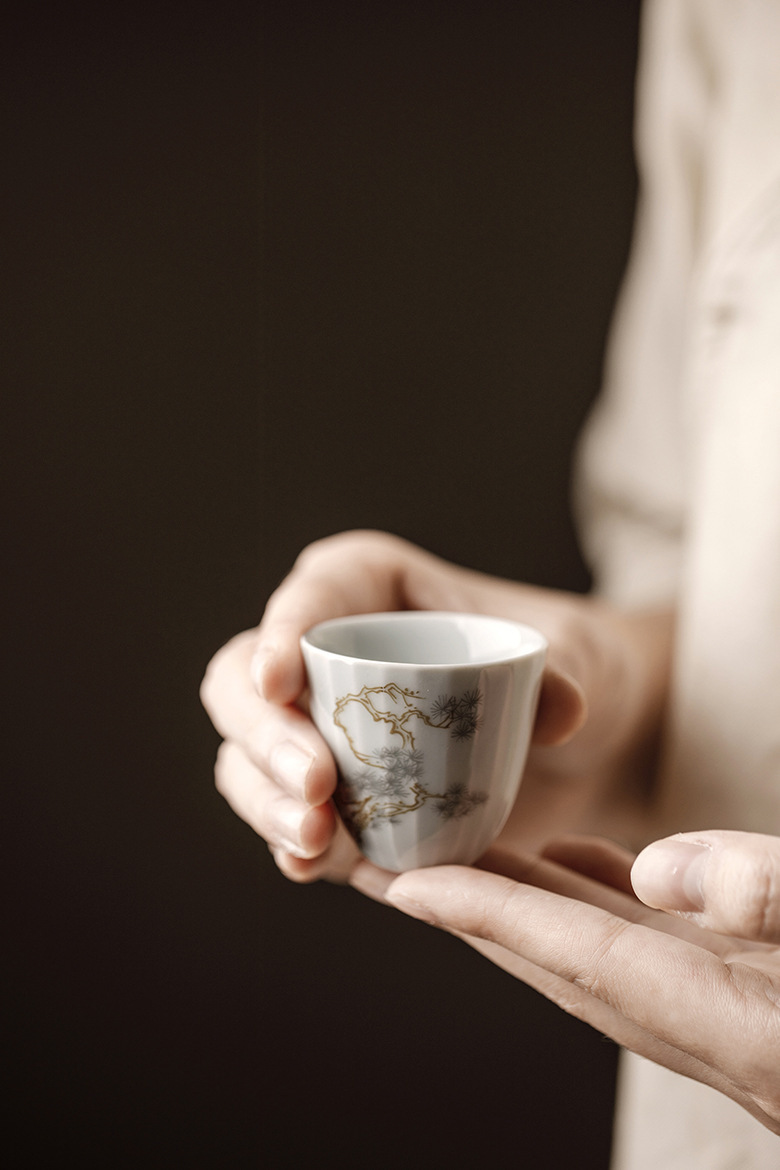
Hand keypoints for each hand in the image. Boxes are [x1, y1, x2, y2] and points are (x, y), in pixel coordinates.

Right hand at [201, 530, 671, 880]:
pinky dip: (289, 845)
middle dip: (266, 735)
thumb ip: (568, 672)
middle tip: (315, 784)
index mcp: (369, 587)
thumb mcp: (582, 656)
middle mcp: (325, 654)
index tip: (278, 679)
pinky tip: (311, 867)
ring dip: (266, 801)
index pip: (310, 598)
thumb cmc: (571, 667)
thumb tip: (559, 709)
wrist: (583, 745)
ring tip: (315, 840)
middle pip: (244, 682)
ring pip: (247, 758)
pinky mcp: (331, 797)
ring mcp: (317, 729)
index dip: (279, 634)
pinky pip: (284, 818)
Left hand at [353, 831, 779, 1132]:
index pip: (580, 956)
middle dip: (458, 911)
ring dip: (518, 902)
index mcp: (736, 1025)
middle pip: (556, 962)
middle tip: (380, 862)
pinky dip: (595, 901)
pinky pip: (644, 949)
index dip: (486, 915)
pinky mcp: (748, 1005)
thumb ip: (769, 896)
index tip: (404, 885)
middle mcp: (712, 1035)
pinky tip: (579, 860)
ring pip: (594, 954)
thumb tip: (654, 868)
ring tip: (453, 849)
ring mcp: (728, 1024)